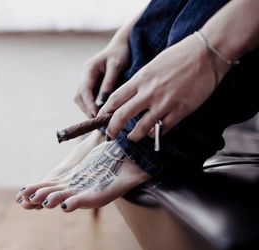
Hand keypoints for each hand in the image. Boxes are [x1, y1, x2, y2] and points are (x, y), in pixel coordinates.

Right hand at [74, 39, 129, 117]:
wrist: (121, 45)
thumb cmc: (120, 53)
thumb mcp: (116, 67)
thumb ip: (108, 83)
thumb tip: (102, 101)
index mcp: (88, 70)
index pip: (84, 91)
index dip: (89, 105)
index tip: (96, 115)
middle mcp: (84, 76)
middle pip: (78, 97)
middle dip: (87, 110)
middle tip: (98, 121)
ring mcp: (86, 80)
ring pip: (81, 99)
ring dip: (88, 109)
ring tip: (101, 119)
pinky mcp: (91, 84)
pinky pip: (87, 98)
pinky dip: (92, 106)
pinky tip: (102, 112)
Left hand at [98, 34, 230, 141]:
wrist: (206, 53)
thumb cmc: (178, 56)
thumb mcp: (152, 65)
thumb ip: (140, 82)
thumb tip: (129, 98)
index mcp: (140, 79)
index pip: (114, 99)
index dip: (105, 111)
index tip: (101, 118)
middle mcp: (149, 93)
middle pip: (122, 116)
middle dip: (112, 129)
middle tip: (110, 136)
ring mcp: (164, 103)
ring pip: (142, 128)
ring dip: (135, 136)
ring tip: (133, 137)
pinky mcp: (180, 110)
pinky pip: (163, 128)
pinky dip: (157, 133)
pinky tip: (155, 132)